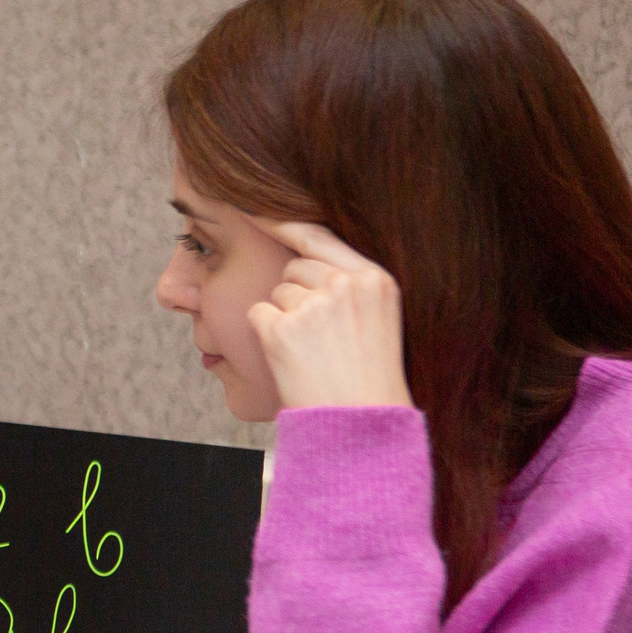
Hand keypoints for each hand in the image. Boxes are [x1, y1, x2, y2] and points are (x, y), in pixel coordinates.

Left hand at [246, 221, 413, 409]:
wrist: (362, 423)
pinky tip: (292, 359)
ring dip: (284, 319)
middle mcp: (344, 284)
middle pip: (293, 269)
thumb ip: (349, 285)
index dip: (282, 222)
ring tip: (312, 352)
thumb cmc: (368, 377)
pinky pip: (257, 315)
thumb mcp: (378, 318)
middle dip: (295, 295)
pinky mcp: (281, 329)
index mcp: (374, 279)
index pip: (318, 236)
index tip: (253, 209)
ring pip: (275, 294)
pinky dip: (265, 335)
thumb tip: (300, 263)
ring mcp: (312, 305)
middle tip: (318, 337)